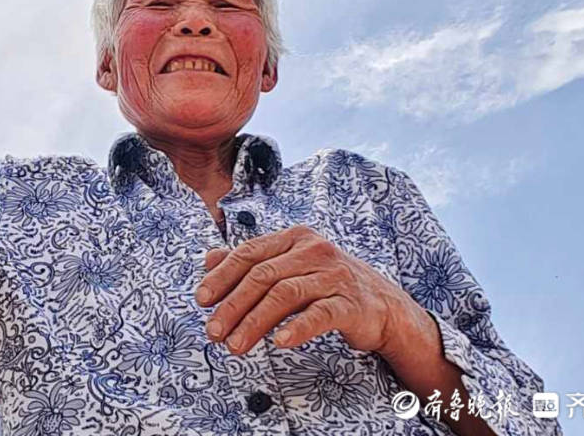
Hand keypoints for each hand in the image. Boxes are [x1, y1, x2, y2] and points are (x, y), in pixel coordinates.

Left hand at [195, 225, 418, 356]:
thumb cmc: (328, 285)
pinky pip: (319, 314)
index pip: (250, 253)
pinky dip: (296, 328)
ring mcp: (334, 275)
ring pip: (285, 294)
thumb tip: (208, 259)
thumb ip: (251, 262)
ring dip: (255, 321)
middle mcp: (314, 250)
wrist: (382, 305)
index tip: (201, 300)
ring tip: (235, 345)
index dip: (222, 276)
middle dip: (233, 304)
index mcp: (295, 238)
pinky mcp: (350, 303)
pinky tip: (278, 342)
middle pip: (263, 275)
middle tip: (213, 331)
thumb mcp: (289, 267)